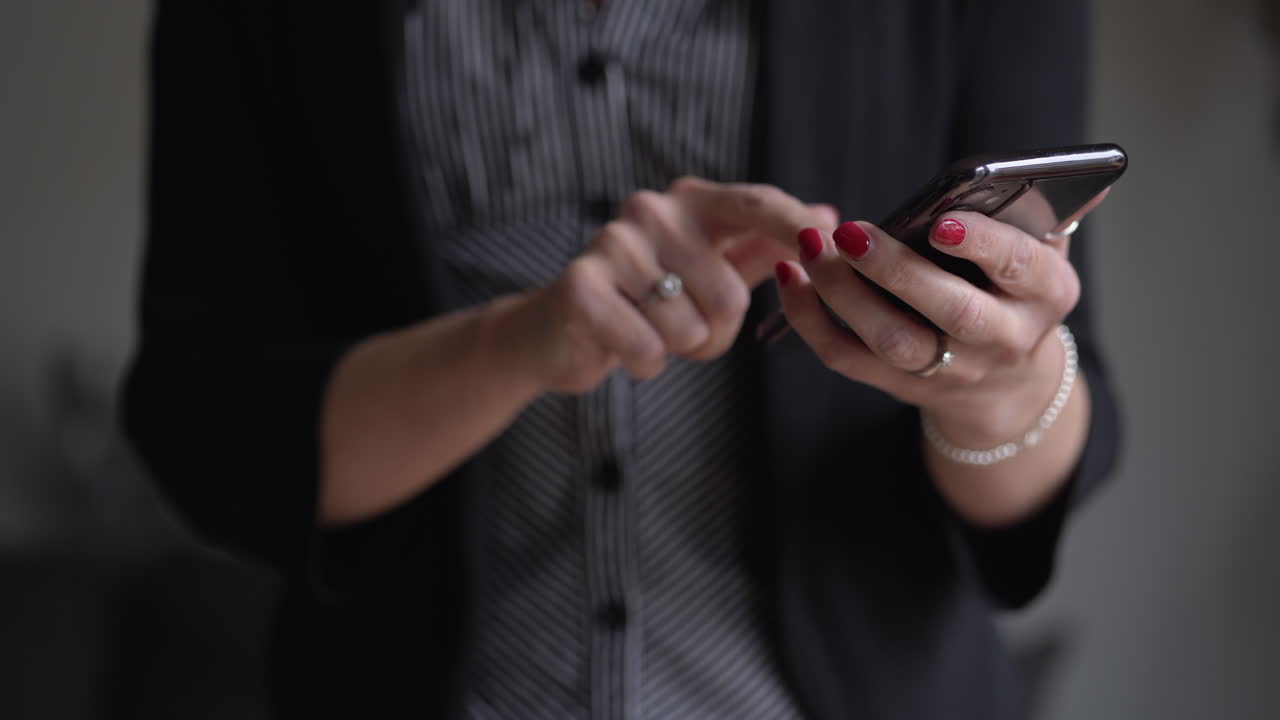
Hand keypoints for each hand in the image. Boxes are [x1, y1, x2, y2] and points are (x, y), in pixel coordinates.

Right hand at [516, 177, 836, 394]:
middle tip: (682, 327)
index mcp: (688, 202)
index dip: (799, 227)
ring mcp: (612, 245)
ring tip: (649, 332)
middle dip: (715, 332)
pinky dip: (644, 364)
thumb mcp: (706, 268)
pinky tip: (623, 348)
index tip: (839, 243)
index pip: (758, 204)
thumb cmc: (644, 300)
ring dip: (677, 349)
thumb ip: (762, 246)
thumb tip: (829, 218)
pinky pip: (648, 347)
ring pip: (689, 327)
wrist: (558, 330)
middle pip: (729, 294)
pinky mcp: (581, 287)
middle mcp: (651, 211)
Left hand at [775, 211, 1078, 445]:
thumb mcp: (1039, 254)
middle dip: (895, 270)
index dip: (981, 244)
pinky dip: (810, 320)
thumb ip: (1037, 214)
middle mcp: (1002, 339)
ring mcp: (949, 369)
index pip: (1019, 267)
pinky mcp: (899, 385)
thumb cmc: (1013, 292)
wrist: (1004, 385)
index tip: (940, 221)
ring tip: (811, 247)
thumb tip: (1056, 172)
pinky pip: (846, 358)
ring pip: (892, 340)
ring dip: (844, 293)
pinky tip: (791, 278)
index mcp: (1046, 295)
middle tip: (851, 232)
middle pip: (949, 311)